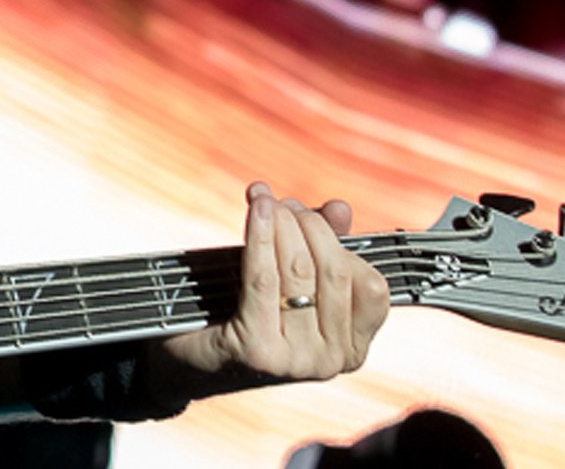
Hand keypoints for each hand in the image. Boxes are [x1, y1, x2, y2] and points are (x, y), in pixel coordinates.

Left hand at [155, 182, 391, 396]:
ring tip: (264, 201)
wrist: (194, 354)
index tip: (309, 212)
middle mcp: (331, 361)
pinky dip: (259, 238)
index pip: (370, 285)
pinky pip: (264, 279)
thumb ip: (322, 245)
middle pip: (332, 272)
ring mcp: (297, 361)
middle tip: (280, 204)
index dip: (341, 241)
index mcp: (352, 348)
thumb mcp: (292, 279)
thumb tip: (340, 208)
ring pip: (298, 271)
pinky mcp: (260, 351)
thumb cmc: (248, 311)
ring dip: (281, 225)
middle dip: (307, 225)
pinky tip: (255, 212)